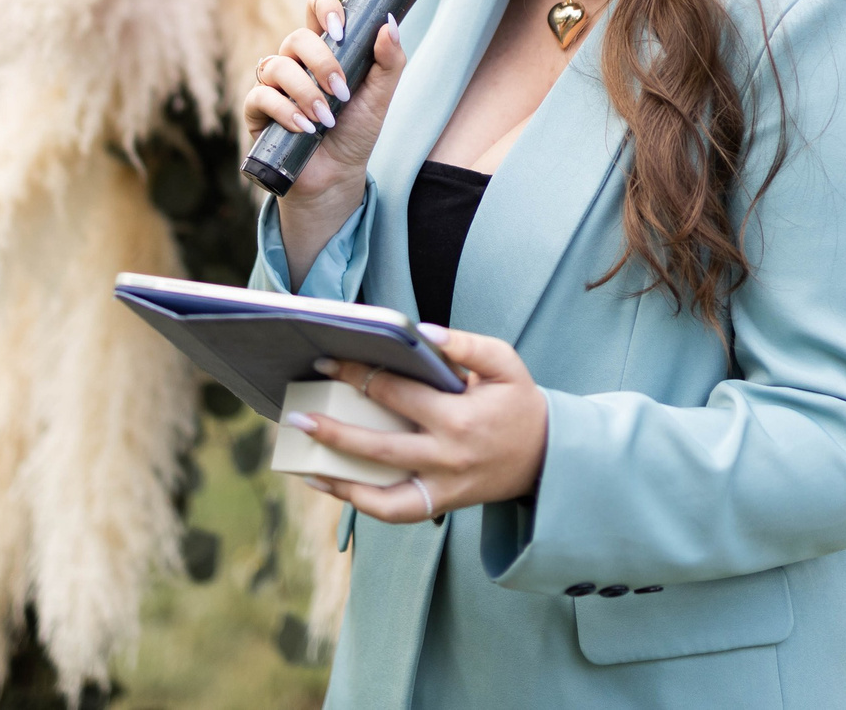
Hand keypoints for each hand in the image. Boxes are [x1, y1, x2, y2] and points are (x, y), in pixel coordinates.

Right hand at [241, 0, 406, 202]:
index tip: (341, 29)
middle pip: (297, 37)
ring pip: (276, 66)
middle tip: (341, 91)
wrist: (336, 175)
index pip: (316, 7)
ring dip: (306, 92)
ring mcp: (274, 84)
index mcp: (325, 48)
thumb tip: (389, 23)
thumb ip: (389, 61)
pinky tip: (305, 128)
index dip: (324, 7)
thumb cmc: (356, 131)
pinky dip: (285, 111)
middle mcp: (296, 61)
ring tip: (325, 119)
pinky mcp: (257, 109)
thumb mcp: (380, 97)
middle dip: (322, 63)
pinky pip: (260, 96)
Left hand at [287, 327, 548, 520]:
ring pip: (380, 492)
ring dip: (339, 477)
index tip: (328, 362)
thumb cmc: (519, 403)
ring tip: (303, 459)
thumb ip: (466, 345)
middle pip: (379, 446)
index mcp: (459, 417)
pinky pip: (393, 511)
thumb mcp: (505, 363)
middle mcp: (446, 457)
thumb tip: (423, 333)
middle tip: (299, 416)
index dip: (358, 375)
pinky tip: (330, 482)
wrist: (546, 456)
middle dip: (335, 429)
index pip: (397, 393)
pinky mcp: (440, 504)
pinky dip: (358, 501)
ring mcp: (441, 487)